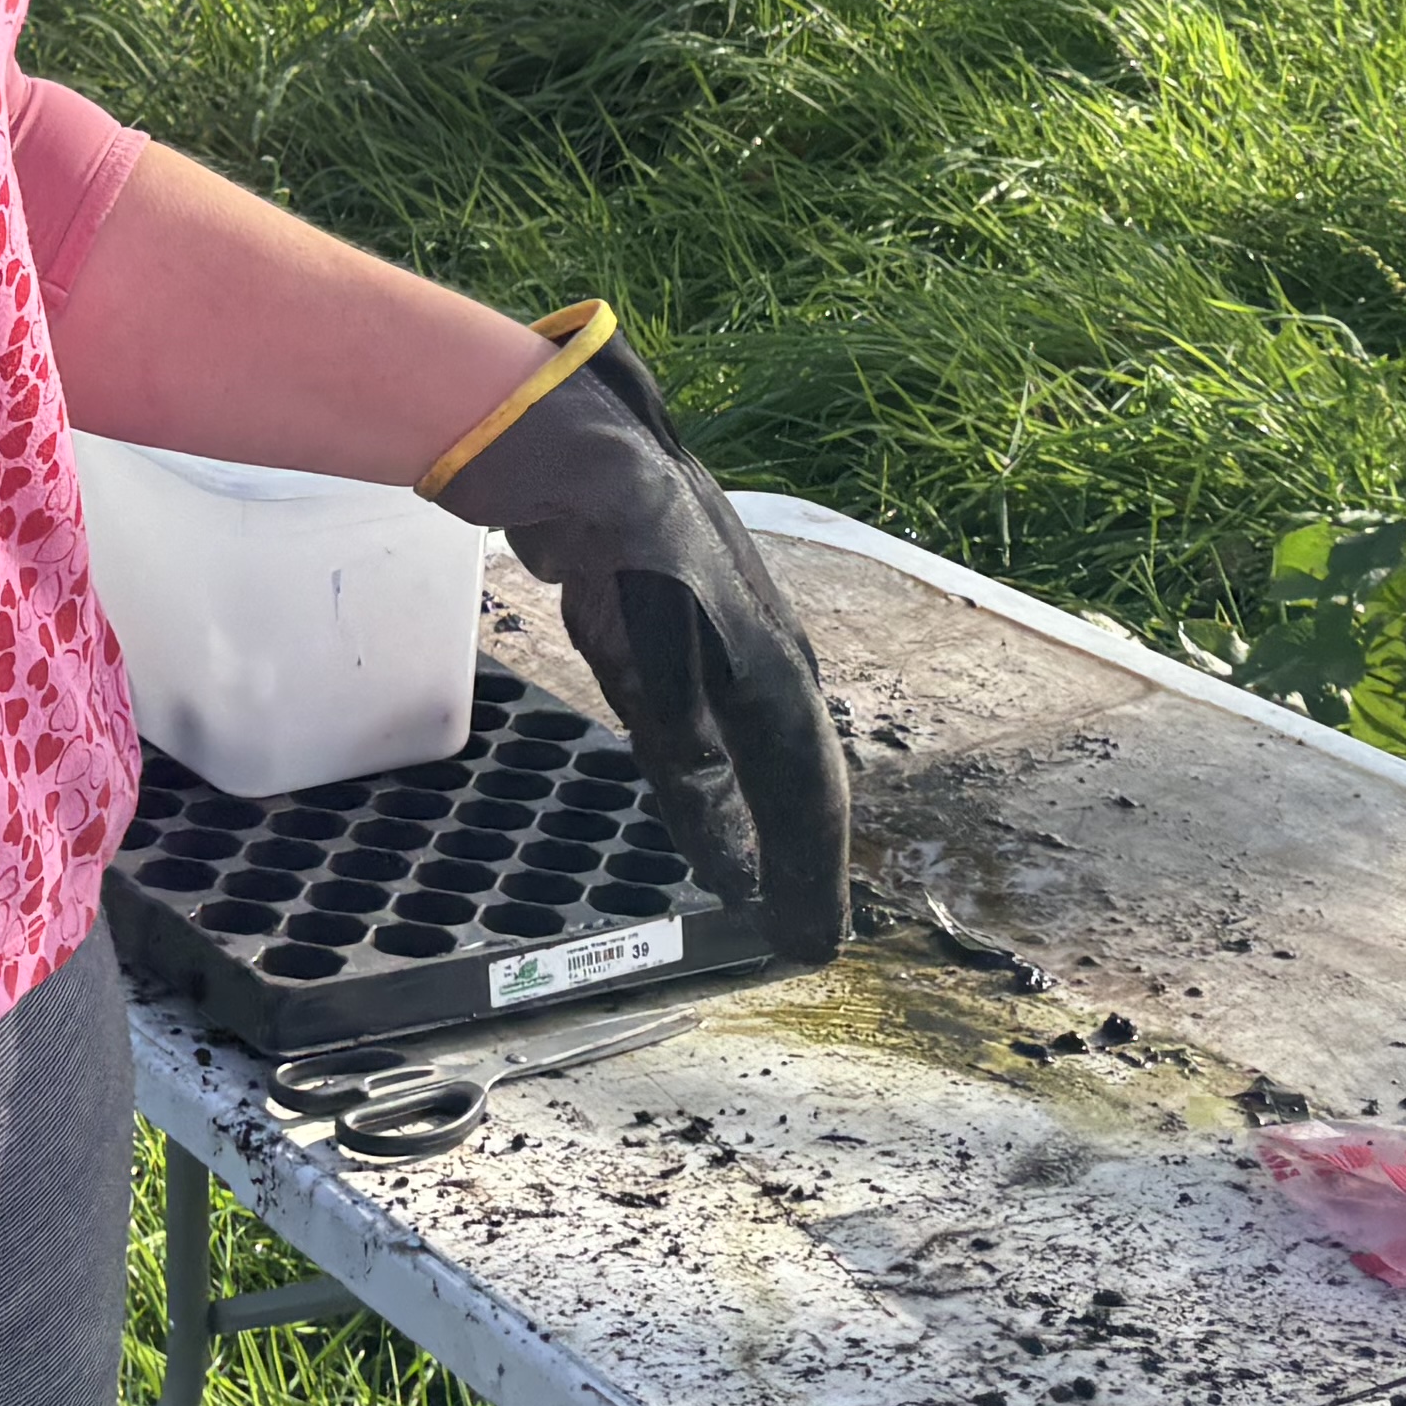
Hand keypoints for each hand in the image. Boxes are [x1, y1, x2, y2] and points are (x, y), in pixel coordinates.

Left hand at [423, 309, 852, 962]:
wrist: (591, 459)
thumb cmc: (629, 563)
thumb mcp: (655, 678)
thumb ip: (690, 772)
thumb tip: (732, 868)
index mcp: (779, 682)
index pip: (811, 799)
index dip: (814, 877)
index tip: (814, 946)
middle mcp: (777, 663)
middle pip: (803, 778)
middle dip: (809, 854)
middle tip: (807, 925)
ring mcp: (739, 640)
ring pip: (770, 748)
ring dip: (775, 814)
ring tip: (772, 872)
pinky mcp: (693, 628)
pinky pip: (727, 719)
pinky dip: (730, 771)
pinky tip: (710, 787)